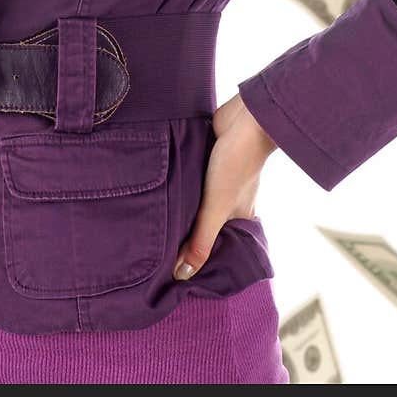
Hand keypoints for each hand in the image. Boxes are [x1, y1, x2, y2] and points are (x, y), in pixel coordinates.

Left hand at [172, 93, 277, 280]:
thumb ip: (201, 240)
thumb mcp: (216, 208)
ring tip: (153, 227)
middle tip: (156, 254)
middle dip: (186, 238)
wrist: (243, 120)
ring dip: (180, 212)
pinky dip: (180, 190)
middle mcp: (229, 203)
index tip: (176, 276)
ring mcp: (217, 182)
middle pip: (204, 227)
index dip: (201, 262)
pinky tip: (163, 193)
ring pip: (195, 204)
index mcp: (239, 219)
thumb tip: (183, 274)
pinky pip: (191, 183)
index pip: (219, 250)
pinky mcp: (206, 163)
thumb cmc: (236, 165)